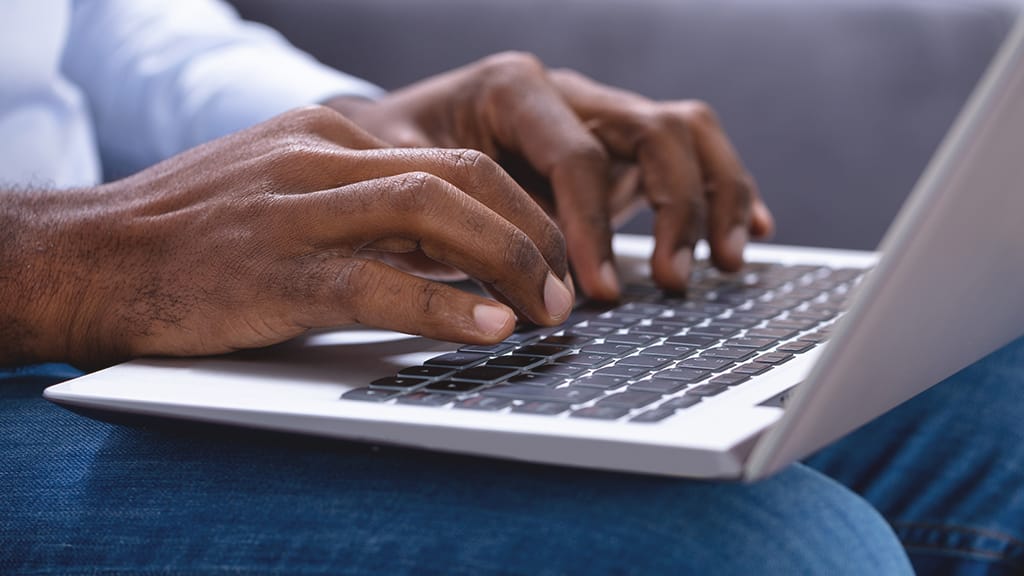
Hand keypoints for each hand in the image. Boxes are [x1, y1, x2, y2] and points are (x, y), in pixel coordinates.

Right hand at [0, 107, 571, 366]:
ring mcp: (296, 210)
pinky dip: (446, 305)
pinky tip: (490, 327)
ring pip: (432, 212)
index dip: (517, 210)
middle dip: (531, 231)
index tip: (547, 254)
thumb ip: (360, 211)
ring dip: (508, 260)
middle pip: (460, 176)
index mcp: (326, 135)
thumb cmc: (190, 236)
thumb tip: (448, 253)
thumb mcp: (283, 195)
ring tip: (547, 309)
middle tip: (566, 287)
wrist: (86, 258)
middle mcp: (319, 158)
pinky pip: (380, 282)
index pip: (451, 160)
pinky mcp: (277, 271)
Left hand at [327, 52, 773, 299]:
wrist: (392, 142)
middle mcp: (569, 94)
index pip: (576, 154)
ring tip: (725, 260)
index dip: (591, 226)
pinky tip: (748, 231)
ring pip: (689, 131)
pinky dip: (725, 190)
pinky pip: (692, 155)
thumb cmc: (392, 162)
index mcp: (513, 88)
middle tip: (669, 281)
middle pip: (655, 128)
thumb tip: (510, 282)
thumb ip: (451, 218)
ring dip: (716, 196)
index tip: (594, 291)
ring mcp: (601, 118)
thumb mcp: (400, 180)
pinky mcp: (620, 153)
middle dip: (675, 208)